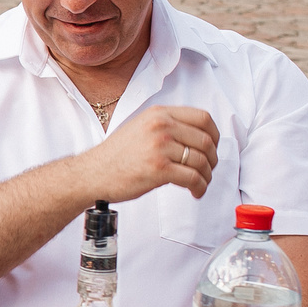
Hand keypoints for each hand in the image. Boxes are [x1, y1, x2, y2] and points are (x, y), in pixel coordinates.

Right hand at [77, 104, 218, 201]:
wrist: (93, 173)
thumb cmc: (116, 155)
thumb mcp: (141, 127)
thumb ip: (166, 126)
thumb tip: (197, 137)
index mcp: (159, 114)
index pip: (202, 118)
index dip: (214, 134)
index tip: (213, 147)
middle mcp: (161, 126)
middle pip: (206, 140)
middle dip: (212, 159)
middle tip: (208, 169)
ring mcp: (160, 147)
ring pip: (201, 161)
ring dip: (207, 176)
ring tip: (200, 183)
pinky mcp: (159, 169)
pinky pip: (193, 178)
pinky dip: (200, 187)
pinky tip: (195, 192)